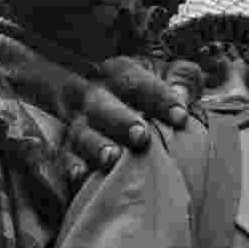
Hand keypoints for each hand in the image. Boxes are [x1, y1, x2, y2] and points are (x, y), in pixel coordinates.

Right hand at [62, 57, 194, 179]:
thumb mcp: (171, 79)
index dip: (158, 96)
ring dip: (96, 144)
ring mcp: (78, 120)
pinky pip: (64, 155)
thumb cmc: (156, 97)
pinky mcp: (67, 147)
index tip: (181, 117)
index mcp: (117, 72)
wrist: (131, 117)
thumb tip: (184, 93)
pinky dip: (72, 164)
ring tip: (113, 158)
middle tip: (141, 137)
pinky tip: (82, 175)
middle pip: (101, 102)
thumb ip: (182, 79)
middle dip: (121, 119)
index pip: (135, 79)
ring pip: (81, 130)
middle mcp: (94, 93)